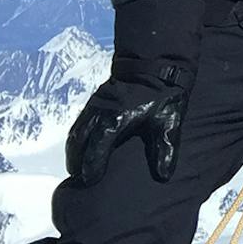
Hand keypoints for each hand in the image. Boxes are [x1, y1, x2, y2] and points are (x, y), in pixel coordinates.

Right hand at [66, 0, 200, 186]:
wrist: (156, 63)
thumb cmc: (164, 94)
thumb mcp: (169, 120)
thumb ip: (165, 148)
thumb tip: (164, 175)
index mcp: (116, 118)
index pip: (97, 146)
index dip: (92, 164)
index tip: (89, 181)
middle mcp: (100, 112)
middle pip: (79, 140)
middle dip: (76, 160)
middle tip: (77, 178)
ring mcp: (96, 105)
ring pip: (76, 131)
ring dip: (73, 149)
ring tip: (74, 168)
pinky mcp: (96, 100)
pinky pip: (79, 122)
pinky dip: (75, 137)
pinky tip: (78, 146)